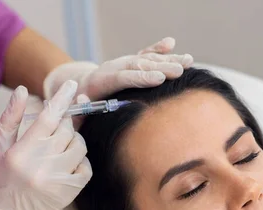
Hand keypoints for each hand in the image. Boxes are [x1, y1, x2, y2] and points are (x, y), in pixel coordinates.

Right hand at [0, 81, 91, 209]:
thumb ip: (11, 118)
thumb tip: (24, 90)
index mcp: (21, 151)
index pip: (48, 118)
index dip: (62, 99)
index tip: (73, 85)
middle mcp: (41, 165)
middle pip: (67, 130)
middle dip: (65, 124)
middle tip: (57, 130)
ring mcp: (57, 180)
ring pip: (79, 146)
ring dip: (73, 142)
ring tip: (58, 150)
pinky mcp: (69, 192)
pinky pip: (86, 167)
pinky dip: (80, 162)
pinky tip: (66, 164)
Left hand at [43, 37, 193, 101]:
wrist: (76, 88)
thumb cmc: (78, 107)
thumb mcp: (75, 112)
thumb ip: (78, 110)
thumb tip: (81, 104)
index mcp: (99, 81)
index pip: (123, 77)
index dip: (140, 78)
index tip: (159, 79)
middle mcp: (113, 67)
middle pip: (138, 65)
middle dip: (160, 67)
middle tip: (179, 71)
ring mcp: (122, 63)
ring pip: (146, 59)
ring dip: (167, 59)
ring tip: (187, 61)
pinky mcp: (129, 62)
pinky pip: (144, 54)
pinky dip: (158, 49)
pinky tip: (171, 44)